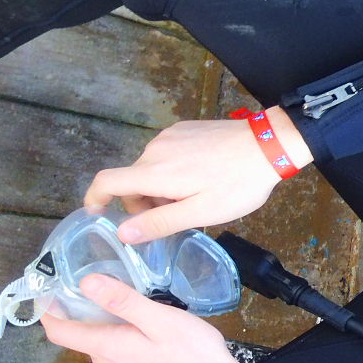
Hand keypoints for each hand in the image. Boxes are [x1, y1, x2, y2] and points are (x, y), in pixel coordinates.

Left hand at [40, 274, 268, 362]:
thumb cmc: (193, 352)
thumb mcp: (159, 318)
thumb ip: (121, 300)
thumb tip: (85, 282)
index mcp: (106, 348)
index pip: (59, 332)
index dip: (48, 310)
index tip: (48, 289)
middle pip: (83, 337)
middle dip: (87, 313)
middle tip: (105, 287)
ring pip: (103, 348)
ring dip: (110, 328)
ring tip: (134, 308)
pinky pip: (119, 360)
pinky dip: (124, 344)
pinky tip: (148, 335)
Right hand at [84, 106, 311, 244]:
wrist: (268, 144)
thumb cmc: (237, 184)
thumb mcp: (200, 212)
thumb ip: (158, 223)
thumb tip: (122, 233)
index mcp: (155, 172)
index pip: (106, 181)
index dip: (94, 199)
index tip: (97, 215)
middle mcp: (155, 149)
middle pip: (131, 180)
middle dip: (142, 203)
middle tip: (172, 219)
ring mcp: (169, 136)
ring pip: (149, 169)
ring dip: (158, 189)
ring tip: (192, 200)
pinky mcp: (183, 129)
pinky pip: (165, 155)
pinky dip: (170, 172)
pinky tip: (200, 180)